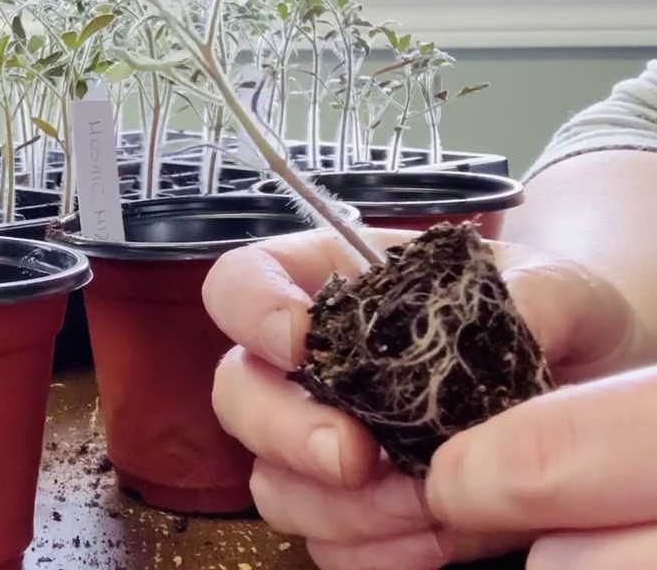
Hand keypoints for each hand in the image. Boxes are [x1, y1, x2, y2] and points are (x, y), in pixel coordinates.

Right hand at [202, 227, 648, 569]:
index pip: (241, 282)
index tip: (299, 343)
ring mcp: (320, 442)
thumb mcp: (563, 291)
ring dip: (339, 505)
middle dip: (285, 432)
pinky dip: (375, 551)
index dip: (249, 310)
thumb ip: (534, 294)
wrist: (588, 403)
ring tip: (428, 504)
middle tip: (353, 457)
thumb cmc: (554, 324)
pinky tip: (439, 540)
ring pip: (271, 481)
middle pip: (236, 392)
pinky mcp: (352, 513)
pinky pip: (325, 545)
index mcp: (333, 286)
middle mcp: (310, 366)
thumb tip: (508, 318)